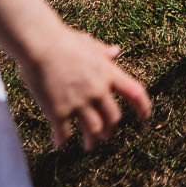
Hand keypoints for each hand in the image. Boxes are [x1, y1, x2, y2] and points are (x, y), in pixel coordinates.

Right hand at [0, 0, 151, 150]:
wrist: (40, 45)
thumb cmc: (63, 41)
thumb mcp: (89, 44)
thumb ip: (103, 52)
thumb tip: (116, 51)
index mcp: (108, 73)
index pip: (135, 93)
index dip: (143, 107)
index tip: (145, 117)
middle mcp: (98, 90)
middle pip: (113, 117)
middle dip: (111, 129)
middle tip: (106, 135)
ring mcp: (79, 102)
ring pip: (94, 130)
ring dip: (92, 140)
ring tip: (90, 145)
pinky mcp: (59, 111)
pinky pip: (64, 132)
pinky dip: (62, 139)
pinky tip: (60, 142)